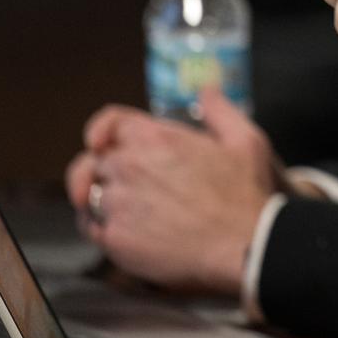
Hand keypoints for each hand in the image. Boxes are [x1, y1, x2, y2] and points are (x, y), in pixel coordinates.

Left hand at [64, 89, 276, 292]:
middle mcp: (130, 166)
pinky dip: (104, 229)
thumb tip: (207, 91)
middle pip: (95, 161)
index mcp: (156, 137)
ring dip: (105, 201)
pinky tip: (130, 234)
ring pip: (91, 196)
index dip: (100, 130)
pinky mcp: (115, 238)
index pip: (109, 122)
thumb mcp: (245, 140)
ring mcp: (119, 203)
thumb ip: (220, 111)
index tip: (97, 143)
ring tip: (134, 213)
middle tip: (132, 187)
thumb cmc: (246, 194)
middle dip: (108, 171)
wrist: (245, 246)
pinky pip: (92, 229)